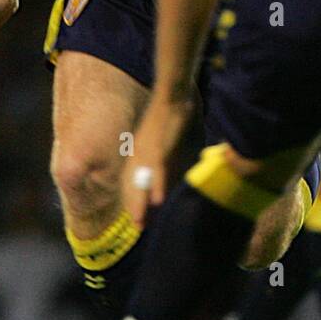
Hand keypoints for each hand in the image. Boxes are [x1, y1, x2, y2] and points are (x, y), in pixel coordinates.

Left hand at [125, 95, 190, 227]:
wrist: (175, 94)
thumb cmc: (177, 112)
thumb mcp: (172, 138)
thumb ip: (174, 155)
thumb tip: (184, 169)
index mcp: (142, 152)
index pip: (137, 180)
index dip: (138, 198)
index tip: (140, 215)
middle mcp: (141, 154)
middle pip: (136, 185)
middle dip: (137, 206)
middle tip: (139, 226)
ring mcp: (150, 151)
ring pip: (144, 182)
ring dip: (142, 203)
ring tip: (141, 222)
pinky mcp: (160, 147)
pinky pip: (158, 170)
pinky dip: (157, 185)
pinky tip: (157, 200)